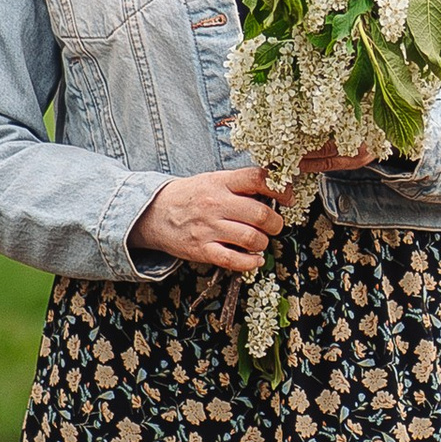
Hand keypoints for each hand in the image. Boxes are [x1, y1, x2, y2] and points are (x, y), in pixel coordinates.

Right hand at [134, 167, 283, 270]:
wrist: (153, 212)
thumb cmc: (190, 196)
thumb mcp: (213, 180)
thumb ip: (240, 185)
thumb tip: (275, 191)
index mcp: (221, 182)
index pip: (258, 179)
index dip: (280, 188)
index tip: (287, 197)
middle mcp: (216, 204)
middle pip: (261, 214)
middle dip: (276, 223)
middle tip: (274, 226)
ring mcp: (208, 228)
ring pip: (252, 239)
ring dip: (263, 243)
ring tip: (260, 241)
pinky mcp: (201, 250)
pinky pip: (234, 260)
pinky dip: (251, 263)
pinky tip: (255, 259)